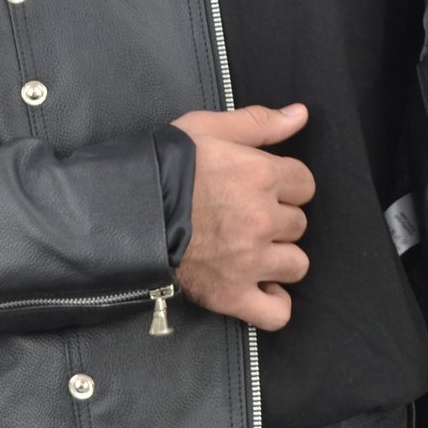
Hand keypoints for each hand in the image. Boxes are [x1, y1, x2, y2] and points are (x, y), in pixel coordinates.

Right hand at [168, 102, 314, 330]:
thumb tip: (300, 114)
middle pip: (299, 225)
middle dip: (277, 221)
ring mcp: (249, 260)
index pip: (305, 185)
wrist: (122, 208)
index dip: (284, 187)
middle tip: (246, 218)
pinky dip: (273, 304)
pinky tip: (260, 289)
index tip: (261, 190)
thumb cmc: (164, 165)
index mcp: (261, 176)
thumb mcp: (208, 128)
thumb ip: (260, 122)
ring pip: (296, 265)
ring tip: (250, 252)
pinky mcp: (231, 294)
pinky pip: (277, 312)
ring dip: (278, 260)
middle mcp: (262, 219)